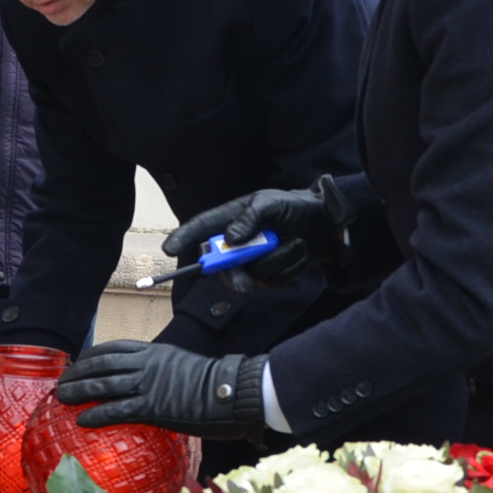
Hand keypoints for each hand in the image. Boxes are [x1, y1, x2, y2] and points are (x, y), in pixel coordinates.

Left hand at [54, 341, 266, 439]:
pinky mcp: (153, 407)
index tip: (80, 363)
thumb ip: (164, 370)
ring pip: (103, 385)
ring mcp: (148, 385)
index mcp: (154, 352)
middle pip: (102, 365)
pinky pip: (117, 409)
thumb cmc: (215, 383)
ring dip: (79, 391)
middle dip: (79, 373)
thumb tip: (155, 382)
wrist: (232, 391)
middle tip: (63, 381)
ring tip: (62, 397)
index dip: (92, 356)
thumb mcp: (183, 366)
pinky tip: (82, 419)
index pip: (115, 348)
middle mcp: (146, 365)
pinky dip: (97, 413)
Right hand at [162, 177, 350, 288]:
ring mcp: (251, 263)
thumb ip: (250, 218)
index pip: (200, 229)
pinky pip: (274, 281)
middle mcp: (236, 244)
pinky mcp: (269, 277)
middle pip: (221, 266)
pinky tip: (298, 252)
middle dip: (232, 277)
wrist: (322, 225)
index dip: (183, 238)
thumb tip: (230, 239)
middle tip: (243, 289)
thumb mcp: (271, 203)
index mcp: (229, 220)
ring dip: (279, 259)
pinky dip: (290, 267)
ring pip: (254, 274)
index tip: (170, 248)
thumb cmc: (292, 207)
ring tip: (296, 241)